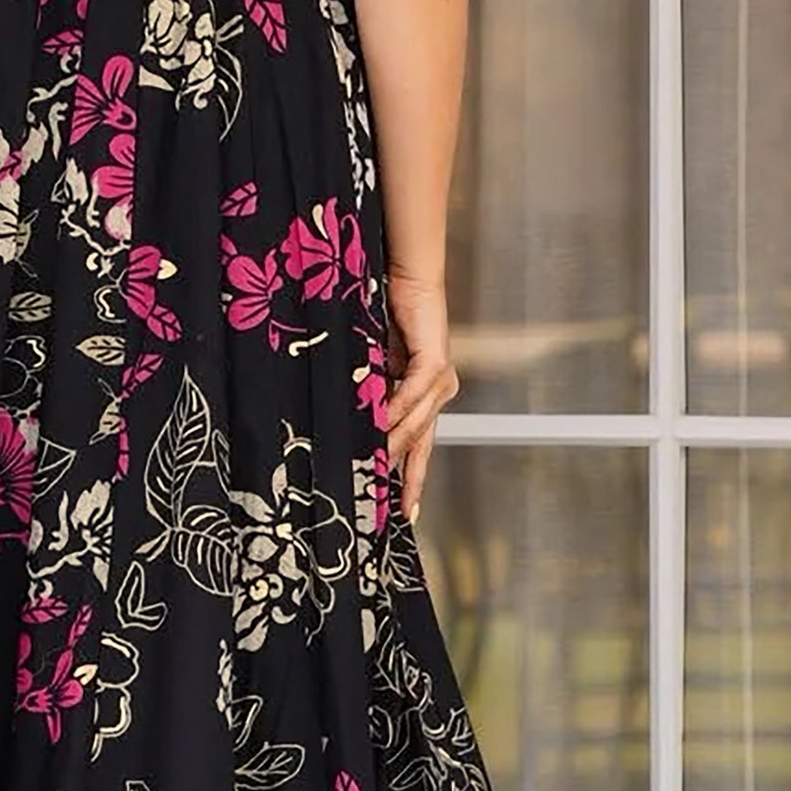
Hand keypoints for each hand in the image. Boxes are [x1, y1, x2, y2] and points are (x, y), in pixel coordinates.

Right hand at [383, 267, 458, 529]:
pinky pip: (413, 394)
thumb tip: (349, 427)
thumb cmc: (386, 315)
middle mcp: (439, 390)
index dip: (411, 479)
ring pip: (417, 423)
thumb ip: (368, 394)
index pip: (419, 445)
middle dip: (404, 475)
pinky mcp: (435, 361)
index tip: (404, 513)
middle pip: (421, 443)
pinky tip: (382, 427)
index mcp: (426, 394)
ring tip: (372, 466)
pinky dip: (396, 411)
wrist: (404, 277)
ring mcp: (440, 378)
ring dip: (393, 444)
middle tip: (387, 505)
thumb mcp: (371, 366)